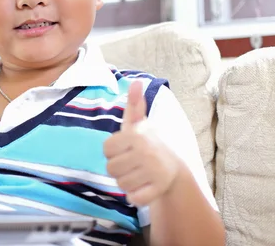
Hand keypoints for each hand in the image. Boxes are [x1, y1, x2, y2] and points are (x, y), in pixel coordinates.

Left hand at [103, 81, 181, 206]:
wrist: (174, 168)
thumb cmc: (147, 144)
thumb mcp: (138, 124)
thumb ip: (133, 105)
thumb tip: (136, 81)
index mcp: (136, 135)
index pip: (106, 149)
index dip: (113, 152)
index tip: (126, 149)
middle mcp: (145, 151)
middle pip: (110, 169)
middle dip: (119, 168)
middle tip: (133, 163)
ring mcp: (153, 171)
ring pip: (121, 184)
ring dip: (127, 182)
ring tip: (139, 173)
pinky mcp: (158, 189)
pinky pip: (134, 199)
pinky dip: (136, 196)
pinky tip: (144, 187)